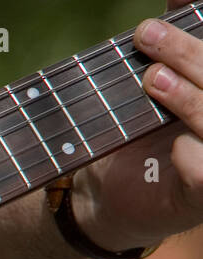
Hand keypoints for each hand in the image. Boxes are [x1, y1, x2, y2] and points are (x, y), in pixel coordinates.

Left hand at [76, 1, 202, 250]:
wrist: (110, 194)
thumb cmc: (143, 127)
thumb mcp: (166, 75)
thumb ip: (183, 33)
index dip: (200, 34)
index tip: (182, 8)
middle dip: (191, 55)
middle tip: (147, 33)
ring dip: (189, 100)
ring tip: (152, 79)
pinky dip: (189, 153)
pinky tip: (170, 145)